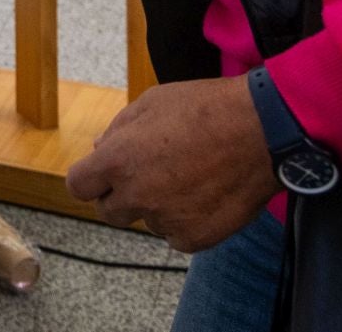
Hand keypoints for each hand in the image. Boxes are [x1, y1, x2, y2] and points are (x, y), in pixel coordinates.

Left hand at [65, 76, 277, 252]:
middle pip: (110, 212)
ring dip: (158, 206)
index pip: (79, 186)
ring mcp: (166, 220)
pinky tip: (204, 194)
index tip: (102, 176)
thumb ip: (119, 129)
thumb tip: (101, 148)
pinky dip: (186, 221)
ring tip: (188, 177)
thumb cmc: (206, 109)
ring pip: (148, 222)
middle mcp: (136, 195)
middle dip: (121, 196)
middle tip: (148, 176)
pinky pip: (177, 235)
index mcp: (117, 160)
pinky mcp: (195, 238)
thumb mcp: (151, 102)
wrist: (262, 131)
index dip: (90, 179)